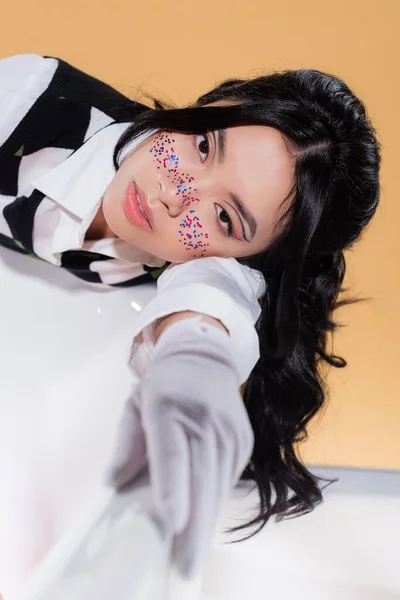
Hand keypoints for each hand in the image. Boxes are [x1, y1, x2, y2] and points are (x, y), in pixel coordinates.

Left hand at [105, 316, 253, 578]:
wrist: (206, 359)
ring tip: (193, 558)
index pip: (172, 454)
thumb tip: (113, 483)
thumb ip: (125, 442)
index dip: (172, 489)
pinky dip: (216, 505)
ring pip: (219, 485)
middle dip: (194, 527)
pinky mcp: (244, 441)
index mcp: (170, 408)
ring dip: (207, 524)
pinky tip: (205, 527)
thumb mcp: (134, 404)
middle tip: (185, 566)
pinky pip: (228, 479)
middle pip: (201, 479)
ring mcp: (230, 431)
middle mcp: (206, 421)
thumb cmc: (164, 386)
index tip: (170, 524)